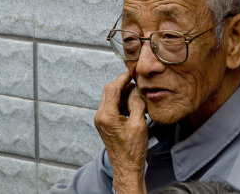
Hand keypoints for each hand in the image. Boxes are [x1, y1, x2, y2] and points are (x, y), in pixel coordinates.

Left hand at [94, 72, 148, 193]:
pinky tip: (134, 106)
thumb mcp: (138, 124)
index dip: (123, 78)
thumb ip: (136, 104)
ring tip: (138, 97)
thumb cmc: (132, 150)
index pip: (112, 88)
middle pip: (109, 91)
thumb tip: (136, 90)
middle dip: (123, 85)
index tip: (132, 72)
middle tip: (137, 84)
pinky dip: (122, 103)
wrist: (126, 167)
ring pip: (111, 98)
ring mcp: (101, 120)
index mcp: (106, 115)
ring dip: (124, 94)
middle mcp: (100, 116)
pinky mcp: (105, 123)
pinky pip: (112, 106)